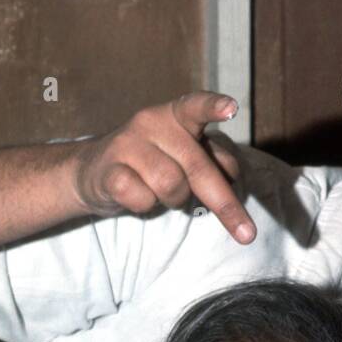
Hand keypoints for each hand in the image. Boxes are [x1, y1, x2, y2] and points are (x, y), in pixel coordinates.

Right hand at [70, 91, 255, 243]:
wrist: (94, 171)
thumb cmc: (152, 164)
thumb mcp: (184, 156)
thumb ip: (211, 161)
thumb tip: (232, 174)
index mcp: (175, 115)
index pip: (195, 107)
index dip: (213, 107)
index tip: (232, 108)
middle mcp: (152, 122)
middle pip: (196, 167)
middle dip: (225, 204)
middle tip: (247, 235)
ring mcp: (127, 144)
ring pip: (170, 185)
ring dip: (174, 200)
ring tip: (162, 194)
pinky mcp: (108, 170)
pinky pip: (140, 198)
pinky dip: (146, 206)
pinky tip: (138, 197)